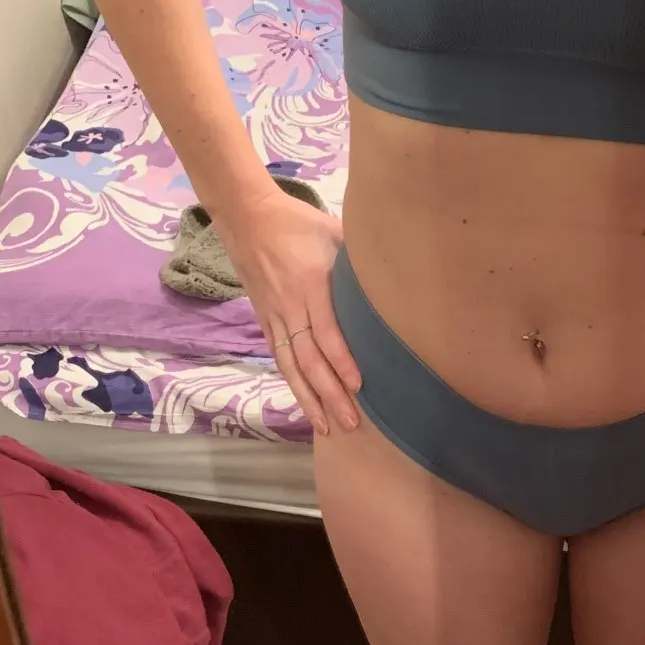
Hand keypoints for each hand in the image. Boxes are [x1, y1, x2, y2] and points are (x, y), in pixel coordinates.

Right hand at [215, 187, 360, 436]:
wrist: (247, 216)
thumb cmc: (299, 223)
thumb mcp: (335, 233)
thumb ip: (360, 259)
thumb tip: (397, 276)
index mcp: (312, 283)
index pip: (327, 330)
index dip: (342, 360)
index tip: (360, 385)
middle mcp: (291, 305)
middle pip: (310, 358)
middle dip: (330, 393)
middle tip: (351, 422)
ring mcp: (274, 315)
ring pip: (291, 365)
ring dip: (310, 398)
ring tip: (327, 427)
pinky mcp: (265, 320)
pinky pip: (279, 358)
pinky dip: (293, 383)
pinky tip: (306, 404)